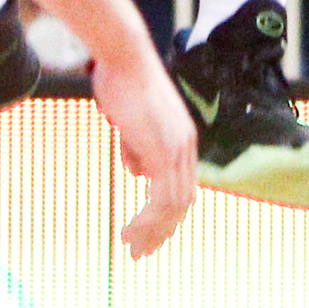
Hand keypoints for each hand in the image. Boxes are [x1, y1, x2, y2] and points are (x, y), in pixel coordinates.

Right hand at [91, 53, 196, 257]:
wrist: (124, 56)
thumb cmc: (122, 80)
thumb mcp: (131, 120)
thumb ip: (136, 145)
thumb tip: (137, 170)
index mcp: (182, 136)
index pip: (184, 185)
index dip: (168, 213)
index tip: (148, 232)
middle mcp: (186, 145)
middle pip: (183, 201)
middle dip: (162, 231)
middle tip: (141, 252)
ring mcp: (176, 148)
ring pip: (173, 206)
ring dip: (152, 232)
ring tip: (132, 249)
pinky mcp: (161, 151)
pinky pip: (159, 199)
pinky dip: (146, 222)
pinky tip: (129, 233)